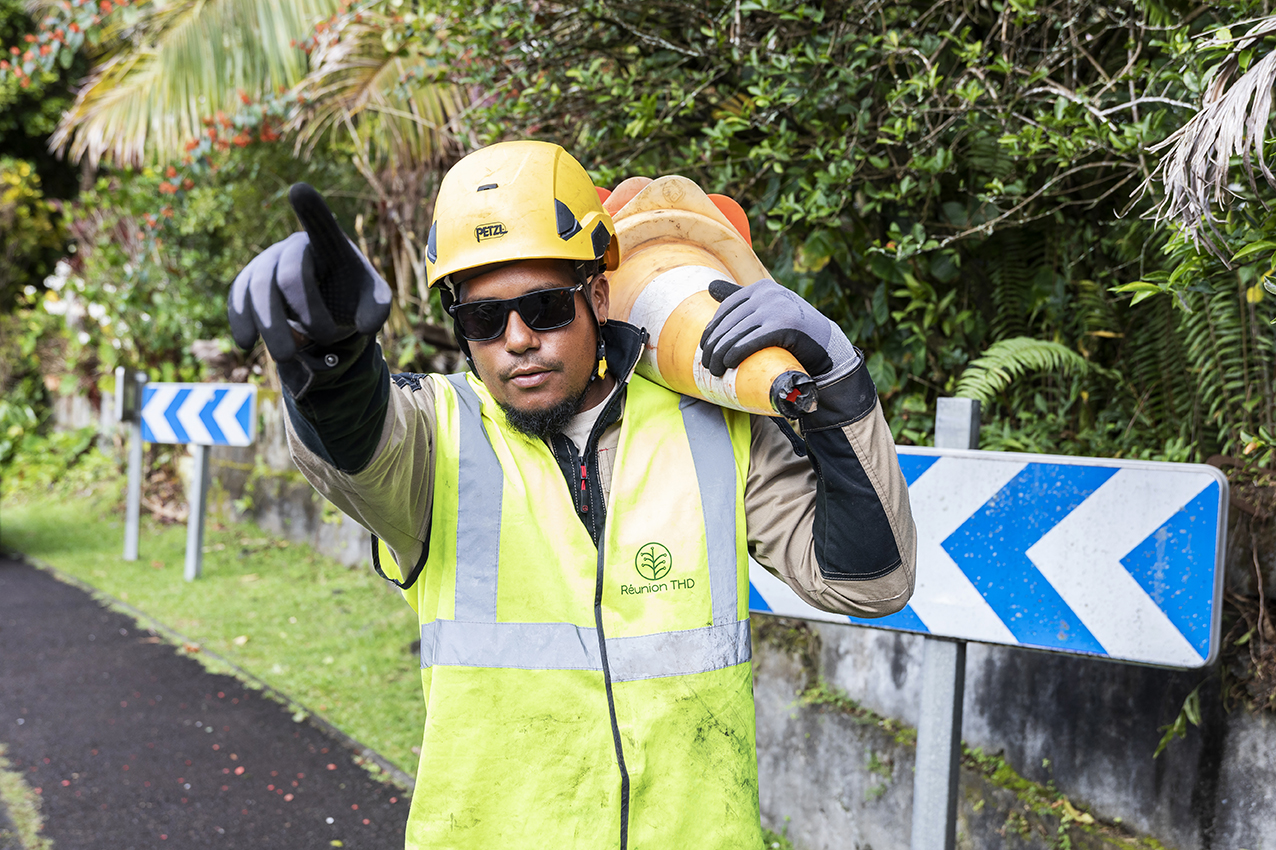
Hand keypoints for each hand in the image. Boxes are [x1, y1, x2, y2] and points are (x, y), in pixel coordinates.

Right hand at [228, 183, 390, 360]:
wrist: (326, 304)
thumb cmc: (352, 295)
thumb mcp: (373, 302)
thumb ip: (378, 310)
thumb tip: (364, 325)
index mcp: (328, 245)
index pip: (321, 225)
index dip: (310, 208)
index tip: (299, 189)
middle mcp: (293, 247)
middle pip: (288, 275)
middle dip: (305, 312)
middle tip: (325, 338)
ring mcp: (266, 263)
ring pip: (256, 289)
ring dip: (270, 327)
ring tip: (285, 357)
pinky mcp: (247, 283)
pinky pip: (237, 298)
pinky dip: (240, 320)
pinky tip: (246, 343)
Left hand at [699, 278, 859, 385]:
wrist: (827, 346)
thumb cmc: (793, 330)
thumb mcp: (768, 308)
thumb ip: (742, 297)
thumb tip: (710, 286)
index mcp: (762, 287)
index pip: (726, 308)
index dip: (712, 329)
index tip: (704, 347)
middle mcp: (768, 293)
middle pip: (728, 322)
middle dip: (713, 346)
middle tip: (706, 364)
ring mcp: (776, 308)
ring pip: (736, 333)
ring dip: (720, 354)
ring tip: (714, 370)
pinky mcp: (783, 326)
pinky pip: (750, 341)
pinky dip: (735, 354)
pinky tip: (729, 364)